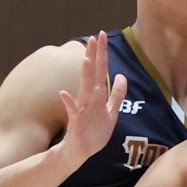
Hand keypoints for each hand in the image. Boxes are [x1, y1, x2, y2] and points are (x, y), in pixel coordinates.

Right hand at [60, 32, 128, 162]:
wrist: (79, 152)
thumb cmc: (94, 132)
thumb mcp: (111, 112)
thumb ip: (117, 95)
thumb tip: (122, 75)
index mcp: (97, 95)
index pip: (101, 70)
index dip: (102, 54)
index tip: (102, 35)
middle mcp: (88, 99)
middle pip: (93, 75)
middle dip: (94, 57)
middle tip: (94, 37)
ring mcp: (81, 110)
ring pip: (84, 90)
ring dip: (85, 76)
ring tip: (86, 60)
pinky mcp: (76, 123)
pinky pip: (72, 112)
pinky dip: (68, 103)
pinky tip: (63, 93)